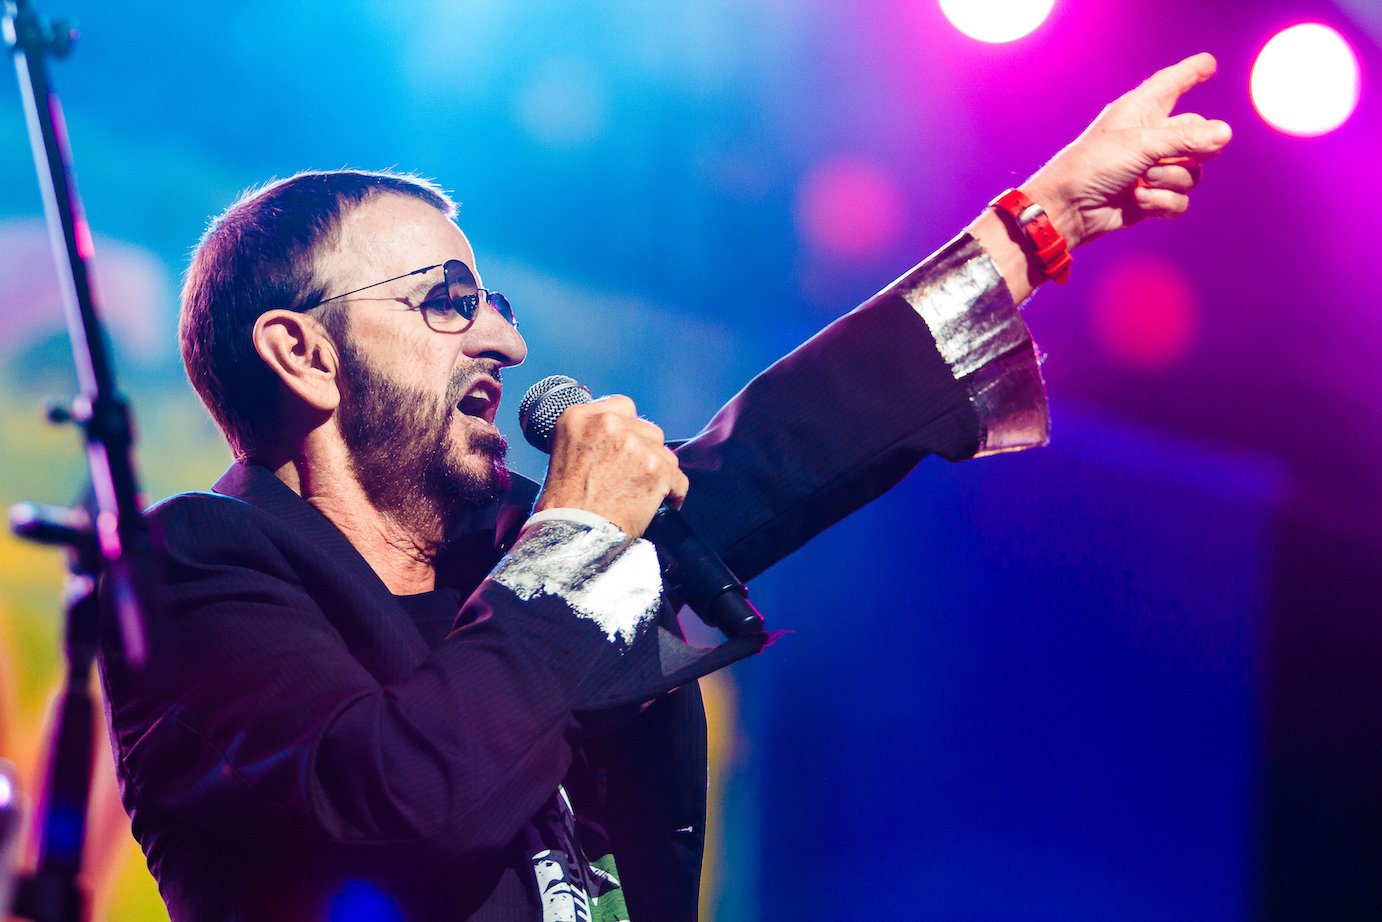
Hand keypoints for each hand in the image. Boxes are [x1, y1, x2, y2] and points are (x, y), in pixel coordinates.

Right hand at [533, 395, 687, 537]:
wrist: (572, 535)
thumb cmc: (565, 506)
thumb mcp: (565, 454)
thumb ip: (592, 436)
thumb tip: (622, 435)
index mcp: (579, 417)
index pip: (622, 406)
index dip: (627, 428)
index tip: (625, 446)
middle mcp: (607, 424)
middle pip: (647, 429)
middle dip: (644, 452)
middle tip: (631, 476)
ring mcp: (633, 445)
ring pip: (665, 453)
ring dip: (658, 471)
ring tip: (642, 493)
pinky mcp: (655, 469)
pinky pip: (678, 479)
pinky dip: (674, 493)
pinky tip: (662, 504)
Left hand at [1024, 52, 1232, 249]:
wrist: (1068, 209)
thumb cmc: (1093, 166)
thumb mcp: (1141, 145)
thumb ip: (1186, 139)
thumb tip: (1226, 134)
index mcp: (1142, 110)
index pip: (1173, 84)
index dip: (1192, 73)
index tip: (1209, 64)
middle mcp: (1150, 136)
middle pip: (1199, 134)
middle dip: (1195, 148)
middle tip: (1175, 155)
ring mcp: (1152, 168)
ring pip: (1193, 172)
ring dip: (1172, 179)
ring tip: (1144, 181)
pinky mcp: (1151, 197)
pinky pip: (1180, 199)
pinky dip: (1163, 202)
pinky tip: (1139, 200)